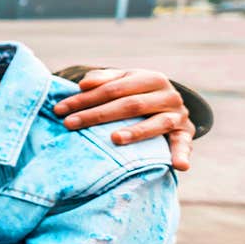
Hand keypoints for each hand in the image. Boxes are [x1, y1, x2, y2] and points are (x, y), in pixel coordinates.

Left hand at [53, 69, 194, 170]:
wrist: (170, 102)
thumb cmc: (136, 92)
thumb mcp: (123, 81)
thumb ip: (104, 80)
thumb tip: (83, 83)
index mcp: (150, 78)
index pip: (112, 88)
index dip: (85, 99)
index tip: (59, 110)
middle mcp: (167, 95)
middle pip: (130, 105)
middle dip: (97, 115)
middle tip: (70, 124)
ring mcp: (178, 115)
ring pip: (156, 123)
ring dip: (136, 132)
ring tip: (114, 139)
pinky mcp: (185, 133)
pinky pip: (185, 145)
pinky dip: (182, 154)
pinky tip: (179, 166)